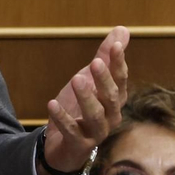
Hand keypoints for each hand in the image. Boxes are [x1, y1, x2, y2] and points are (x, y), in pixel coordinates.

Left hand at [41, 26, 128, 174]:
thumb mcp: (90, 78)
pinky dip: (62, 117)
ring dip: (86, 97)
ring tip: (76, 79)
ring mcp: (96, 132)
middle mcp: (111, 116)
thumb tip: (122, 30)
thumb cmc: (81, 107)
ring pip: (95, 115)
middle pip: (112, 97)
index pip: (121, 79)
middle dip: (104, 80)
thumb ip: (105, 56)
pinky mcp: (79, 144)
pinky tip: (52, 103)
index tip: (115, 45)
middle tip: (95, 62)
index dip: (119, 62)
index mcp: (115, 99)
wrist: (64, 144)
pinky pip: (71, 131)